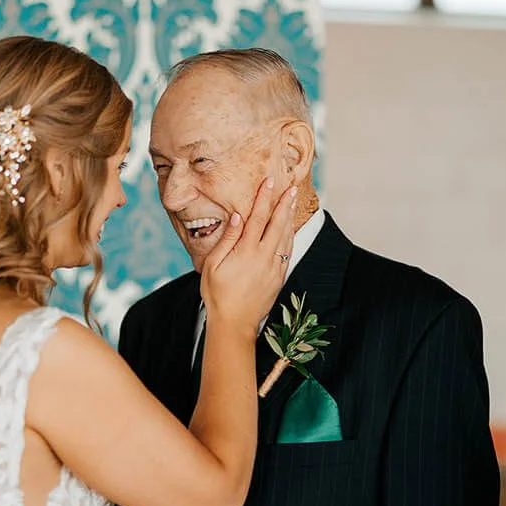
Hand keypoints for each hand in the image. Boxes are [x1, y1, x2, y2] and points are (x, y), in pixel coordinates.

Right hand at [200, 177, 297, 336]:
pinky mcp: (279, 277)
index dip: (264, 198)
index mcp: (246, 252)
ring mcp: (274, 268)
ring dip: (289, 218)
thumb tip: (237, 217)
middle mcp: (264, 257)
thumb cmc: (218, 294)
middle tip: (291, 187)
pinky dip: (290, 236)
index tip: (269, 182)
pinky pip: (288, 251)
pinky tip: (290, 229)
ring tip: (292, 202)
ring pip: (286, 237)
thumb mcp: (212, 265)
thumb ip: (227, 239)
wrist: (234, 323)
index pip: (258, 217)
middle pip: (278, 224)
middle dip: (284, 204)